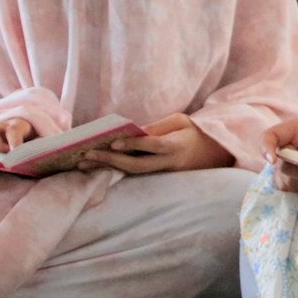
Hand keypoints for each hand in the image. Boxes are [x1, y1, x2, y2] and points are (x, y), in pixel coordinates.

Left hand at [77, 113, 233, 174]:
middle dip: (110, 160)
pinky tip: (97, 165)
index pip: (152, 146)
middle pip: (136, 165)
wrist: (215, 155)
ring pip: (132, 173)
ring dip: (107, 168)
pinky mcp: (158, 176)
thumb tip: (134, 131)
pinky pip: (134, 173)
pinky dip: (114, 169)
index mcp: (176, 146)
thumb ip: (158, 127)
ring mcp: (163, 173)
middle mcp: (168, 163)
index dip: (133, 145)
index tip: (114, 141)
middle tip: (86, 155)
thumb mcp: (181, 121)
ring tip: (82, 163)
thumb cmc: (195, 133)